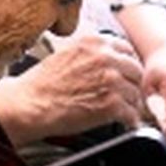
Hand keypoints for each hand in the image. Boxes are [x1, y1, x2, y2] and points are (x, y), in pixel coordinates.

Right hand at [0, 33, 144, 146]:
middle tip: (127, 94)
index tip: (125, 73)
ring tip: (124, 110)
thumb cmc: (42, 84)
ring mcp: (111, 80)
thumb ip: (91, 53)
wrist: (30, 104)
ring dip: (131, 103)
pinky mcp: (112, 104)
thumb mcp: (67, 53)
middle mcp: (105, 58)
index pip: (126, 49)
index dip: (126, 64)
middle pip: (135, 70)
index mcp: (94, 42)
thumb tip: (108, 60)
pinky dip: (130, 120)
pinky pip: (132, 113)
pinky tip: (125, 122)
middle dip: (132, 83)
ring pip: (135, 93)